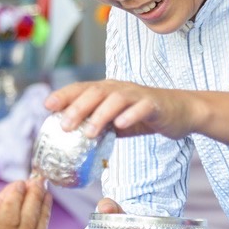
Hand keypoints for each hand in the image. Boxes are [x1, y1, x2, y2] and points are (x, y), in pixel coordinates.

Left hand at [45, 79, 200, 139]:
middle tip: (65, 125)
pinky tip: (121, 125)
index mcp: (108, 91)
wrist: (180, 111)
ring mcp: (138, 95)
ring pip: (116, 99)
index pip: (82, 89)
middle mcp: (120, 89)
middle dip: (78, 108)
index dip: (64, 95)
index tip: (48, 106)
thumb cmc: (143, 115)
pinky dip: (131, 115)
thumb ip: (97, 125)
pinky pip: (142, 107)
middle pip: (95, 93)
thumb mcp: (115, 120)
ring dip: (101, 114)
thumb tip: (71, 140)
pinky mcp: (155, 104)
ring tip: (90, 132)